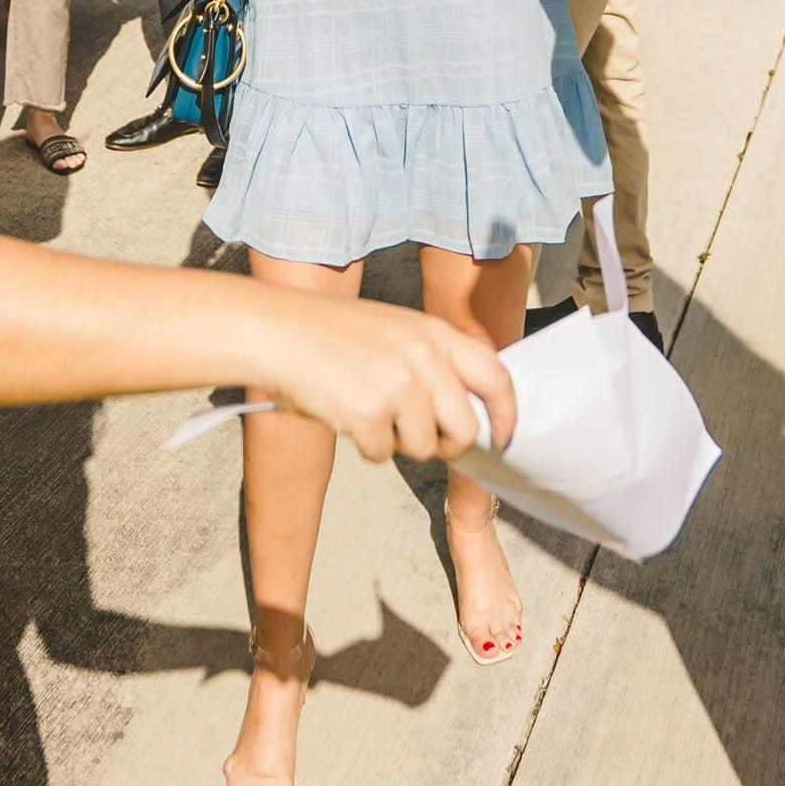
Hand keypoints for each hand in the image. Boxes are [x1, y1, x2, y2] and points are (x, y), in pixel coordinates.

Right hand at [264, 296, 519, 464]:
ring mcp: (399, 384)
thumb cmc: (331, 334)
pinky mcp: (370, 412)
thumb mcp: (396, 331)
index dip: (506, 414)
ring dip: (398, 443)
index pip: (496, 377)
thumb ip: (433, 363)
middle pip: (465, 428)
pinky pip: (382, 454)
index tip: (503, 438)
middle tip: (421, 440)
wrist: (278, 331)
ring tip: (369, 412)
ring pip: (423, 448)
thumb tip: (463, 416)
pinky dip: (365, 446)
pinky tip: (345, 415)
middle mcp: (425, 356)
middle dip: (447, 445)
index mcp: (435, 332)